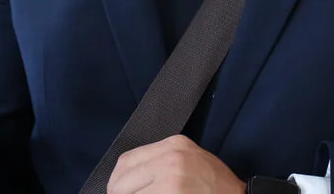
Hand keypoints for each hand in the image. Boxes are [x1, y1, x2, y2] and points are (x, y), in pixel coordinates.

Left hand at [108, 135, 245, 193]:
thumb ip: (161, 164)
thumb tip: (126, 182)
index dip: (117, 182)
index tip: (116, 192)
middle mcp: (171, 158)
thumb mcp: (190, 162)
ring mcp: (172, 179)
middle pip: (123, 179)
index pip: (127, 161)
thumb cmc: (217, 189)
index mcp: (174, 145)